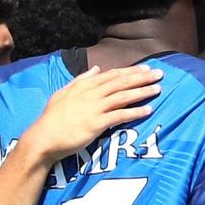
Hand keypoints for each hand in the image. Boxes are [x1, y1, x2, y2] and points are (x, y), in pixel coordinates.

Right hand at [30, 63, 163, 152]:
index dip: (130, 71)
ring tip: (158, 89)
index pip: (112, 75)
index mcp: (84, 85)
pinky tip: (148, 110)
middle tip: (159, 74)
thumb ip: (81, 80)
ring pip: (123, 96)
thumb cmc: (52, 118)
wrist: (44, 137)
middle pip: (121, 82)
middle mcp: (91, 94)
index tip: (145, 68)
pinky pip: (120, 116)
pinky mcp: (97, 123)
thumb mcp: (63, 93)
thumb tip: (96, 69)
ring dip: (142, 92)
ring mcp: (94, 108)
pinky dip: (135, 112)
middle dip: (141, 77)